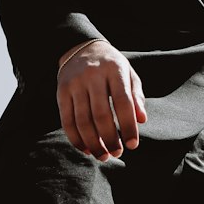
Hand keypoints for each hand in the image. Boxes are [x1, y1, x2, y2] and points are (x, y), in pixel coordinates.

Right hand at [57, 40, 147, 160]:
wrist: (81, 48)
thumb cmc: (111, 66)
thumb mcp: (128, 74)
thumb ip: (136, 96)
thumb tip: (141, 120)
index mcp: (114, 70)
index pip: (123, 102)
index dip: (128, 126)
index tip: (132, 145)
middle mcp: (93, 75)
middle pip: (101, 114)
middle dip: (109, 139)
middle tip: (117, 154)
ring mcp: (75, 83)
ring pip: (82, 120)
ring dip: (93, 143)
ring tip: (103, 155)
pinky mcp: (61, 92)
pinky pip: (67, 120)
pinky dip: (76, 138)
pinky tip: (86, 148)